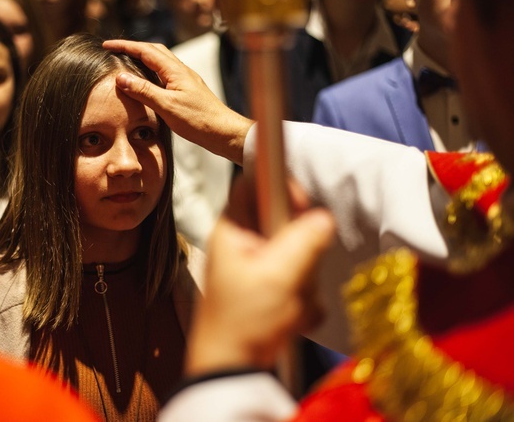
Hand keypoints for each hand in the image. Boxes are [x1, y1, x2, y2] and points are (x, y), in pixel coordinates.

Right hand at [102, 39, 252, 164]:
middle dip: (133, 47)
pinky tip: (147, 81)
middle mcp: (180, 71)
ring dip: (143, 58)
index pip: (145, 51)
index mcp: (174, 70)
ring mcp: (185, 80)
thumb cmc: (198, 120)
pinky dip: (151, 71)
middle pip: (154, 51)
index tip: (107, 45)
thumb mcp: (166, 106)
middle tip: (115, 50)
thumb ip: (144, 90)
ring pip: (160, 62)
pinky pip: (165, 74)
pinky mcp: (187, 90)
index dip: (125, 46)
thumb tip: (121, 77)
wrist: (223, 131)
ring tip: (127, 62)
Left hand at [185, 178, 334, 374]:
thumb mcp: (277, 276)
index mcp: (233, 231)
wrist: (231, 369)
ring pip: (299, 257)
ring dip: (303, 283)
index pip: (256, 186)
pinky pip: (300, 284)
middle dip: (302, 253)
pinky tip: (291, 319)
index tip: (303, 210)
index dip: (282, 190)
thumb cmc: (243, 321)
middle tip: (296, 273)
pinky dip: (301, 302)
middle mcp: (244, 245)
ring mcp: (258, 269)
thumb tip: (324, 217)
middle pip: (287, 224)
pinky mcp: (271, 292)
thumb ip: (304, 242)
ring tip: (289, 304)